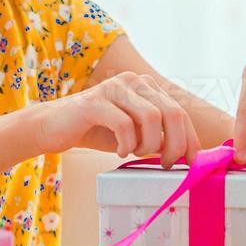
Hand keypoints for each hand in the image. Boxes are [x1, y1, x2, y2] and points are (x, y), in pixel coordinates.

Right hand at [31, 71, 202, 168]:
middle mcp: (133, 81)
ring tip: (134, 153)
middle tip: (166, 164)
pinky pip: (124, 125)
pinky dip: (126, 144)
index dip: (190, 139)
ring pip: (152, 118)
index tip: (193, 163)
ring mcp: (114, 88)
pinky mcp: (95, 102)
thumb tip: (186, 154)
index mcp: (146, 86)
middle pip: (172, 112)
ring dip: (148, 145)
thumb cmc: (96, 131)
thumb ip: (158, 138)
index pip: (180, 111)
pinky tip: (118, 150)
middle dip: (176, 144)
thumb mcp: (134, 135)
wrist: (53, 127)